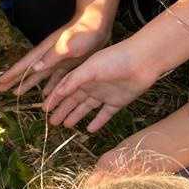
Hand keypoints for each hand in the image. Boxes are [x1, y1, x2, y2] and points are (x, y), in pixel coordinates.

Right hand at [0, 10, 110, 96]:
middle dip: (15, 80)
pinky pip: (56, 78)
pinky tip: (46, 94)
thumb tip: (33, 68)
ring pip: (40, 76)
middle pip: (28, 71)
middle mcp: (49, 57)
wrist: (99, 24)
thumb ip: (52, 57)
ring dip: (29, 84)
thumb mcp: (68, 45)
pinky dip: (50, 86)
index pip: (25, 64)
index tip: (0, 83)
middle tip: (1, 89)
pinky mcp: (69, 64)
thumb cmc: (83, 32)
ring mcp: (58, 60)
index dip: (13, 74)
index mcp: (46, 52)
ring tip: (17, 93)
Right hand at [42, 35, 161, 131]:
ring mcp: (104, 94)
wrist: (142, 61)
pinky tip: (90, 130)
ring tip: (66, 125)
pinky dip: (97, 122)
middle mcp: (92, 86)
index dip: (55, 99)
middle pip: (73, 101)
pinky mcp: (118, 102)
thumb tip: (57, 92)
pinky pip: (105, 115)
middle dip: (62, 110)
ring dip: (76, 116)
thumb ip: (73, 80)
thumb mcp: (90, 68)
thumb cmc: (115, 59)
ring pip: (86, 108)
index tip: (45, 109)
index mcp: (83, 76)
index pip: (65, 90)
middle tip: (52, 122)